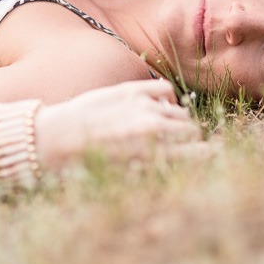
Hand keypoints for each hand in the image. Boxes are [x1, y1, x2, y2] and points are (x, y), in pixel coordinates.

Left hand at [36, 80, 202, 171]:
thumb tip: (183, 157)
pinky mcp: (131, 89)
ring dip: (178, 121)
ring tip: (165, 130)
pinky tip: (158, 107)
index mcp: (151, 154)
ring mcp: (141, 106)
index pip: (196, 153)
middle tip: (182, 145)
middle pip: (191, 130)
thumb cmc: (86, 165)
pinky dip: (167, 98)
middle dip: (190, 139)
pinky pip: (165, 89)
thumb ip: (155, 164)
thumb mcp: (124, 173)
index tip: (209, 155)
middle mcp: (150, 128)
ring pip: (180, 112)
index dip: (206, 154)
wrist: (54, 138)